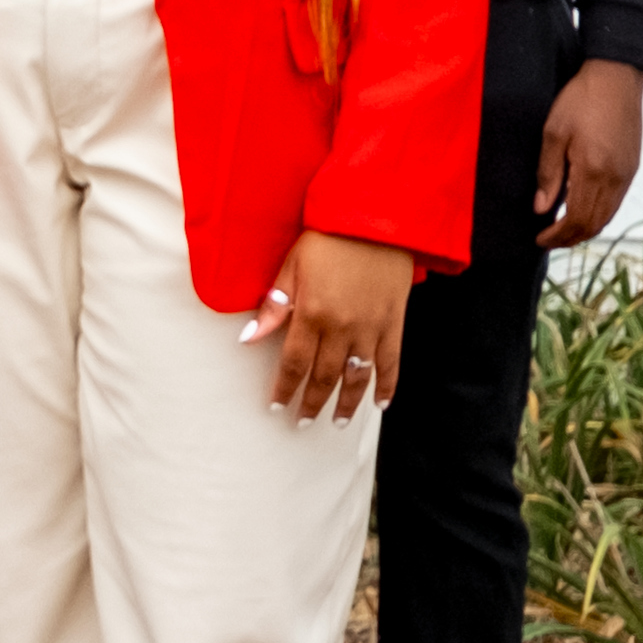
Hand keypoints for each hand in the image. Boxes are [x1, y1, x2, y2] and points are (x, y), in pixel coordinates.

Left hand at [241, 226, 415, 420]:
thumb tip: (248, 339)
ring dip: (347, 404)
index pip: (294, 363)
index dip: (285, 388)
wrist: (375, 219)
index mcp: (312, 313)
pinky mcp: (394, 323)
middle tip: (303, 421)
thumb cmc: (328, 239)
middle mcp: (342, 327)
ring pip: (357, 377)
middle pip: (325, 376)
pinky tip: (381, 404)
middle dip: (312, 402)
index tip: (277, 406)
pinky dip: (387, 385)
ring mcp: (371, 328)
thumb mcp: (292, 267)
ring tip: (338, 422)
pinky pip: (391, 362)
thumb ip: (274, 306)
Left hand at [535, 61, 642, 250]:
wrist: (616, 77)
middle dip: (570, 238)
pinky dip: (598, 215)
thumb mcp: (553, 133)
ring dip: (585, 229)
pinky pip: (615, 203)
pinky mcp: (632, 167)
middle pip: (594, 224)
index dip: (557, 235)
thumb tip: (541, 208)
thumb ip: (548, 174)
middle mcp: (614, 178)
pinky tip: (582, 209)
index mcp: (593, 170)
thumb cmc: (581, 99)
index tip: (539, 239)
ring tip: (562, 229)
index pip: (576, 219)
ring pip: (607, 217)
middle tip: (548, 240)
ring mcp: (626, 174)